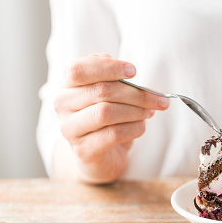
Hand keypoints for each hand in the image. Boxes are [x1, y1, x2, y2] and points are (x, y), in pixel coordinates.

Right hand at [53, 53, 169, 182]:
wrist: (101, 155)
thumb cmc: (107, 117)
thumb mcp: (110, 93)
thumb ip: (115, 78)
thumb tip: (130, 71)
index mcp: (68, 84)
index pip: (80, 69)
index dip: (108, 67)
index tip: (133, 71)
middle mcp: (63, 105)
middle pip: (101, 91)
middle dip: (136, 94)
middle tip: (158, 99)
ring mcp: (70, 129)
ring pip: (106, 112)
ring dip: (136, 111)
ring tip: (150, 112)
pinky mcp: (84, 150)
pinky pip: (114, 134)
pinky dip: (135, 128)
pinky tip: (141, 126)